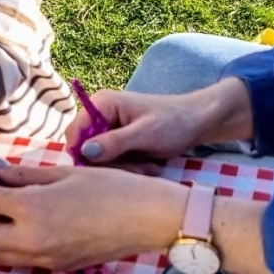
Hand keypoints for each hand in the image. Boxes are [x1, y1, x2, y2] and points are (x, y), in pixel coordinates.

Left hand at [0, 164, 186, 271]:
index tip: (6, 179)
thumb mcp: (62, 173)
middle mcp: (31, 239)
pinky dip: (23, 247)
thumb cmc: (108, 187)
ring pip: (1, 255)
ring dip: (3, 235)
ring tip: (26, 216)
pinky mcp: (59, 268)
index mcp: (30, 209)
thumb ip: (24, 175)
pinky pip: (26, 261)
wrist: (144, 217)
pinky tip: (46, 227)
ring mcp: (45, 258)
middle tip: (10, 201)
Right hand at [66, 81, 246, 165]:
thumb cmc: (174, 122)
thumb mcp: (146, 134)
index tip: (105, 170)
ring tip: (148, 167)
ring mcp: (109, 130)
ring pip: (100, 161)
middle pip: (86, 150)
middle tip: (138, 169)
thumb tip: (84, 152)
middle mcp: (101, 115)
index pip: (75, 132)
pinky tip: (148, 166)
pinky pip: (113, 163)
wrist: (198, 122)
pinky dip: (129, 169)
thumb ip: (115, 143)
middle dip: (110, 164)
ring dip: (123, 169)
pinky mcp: (119, 143)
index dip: (83, 154)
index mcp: (102, 103)